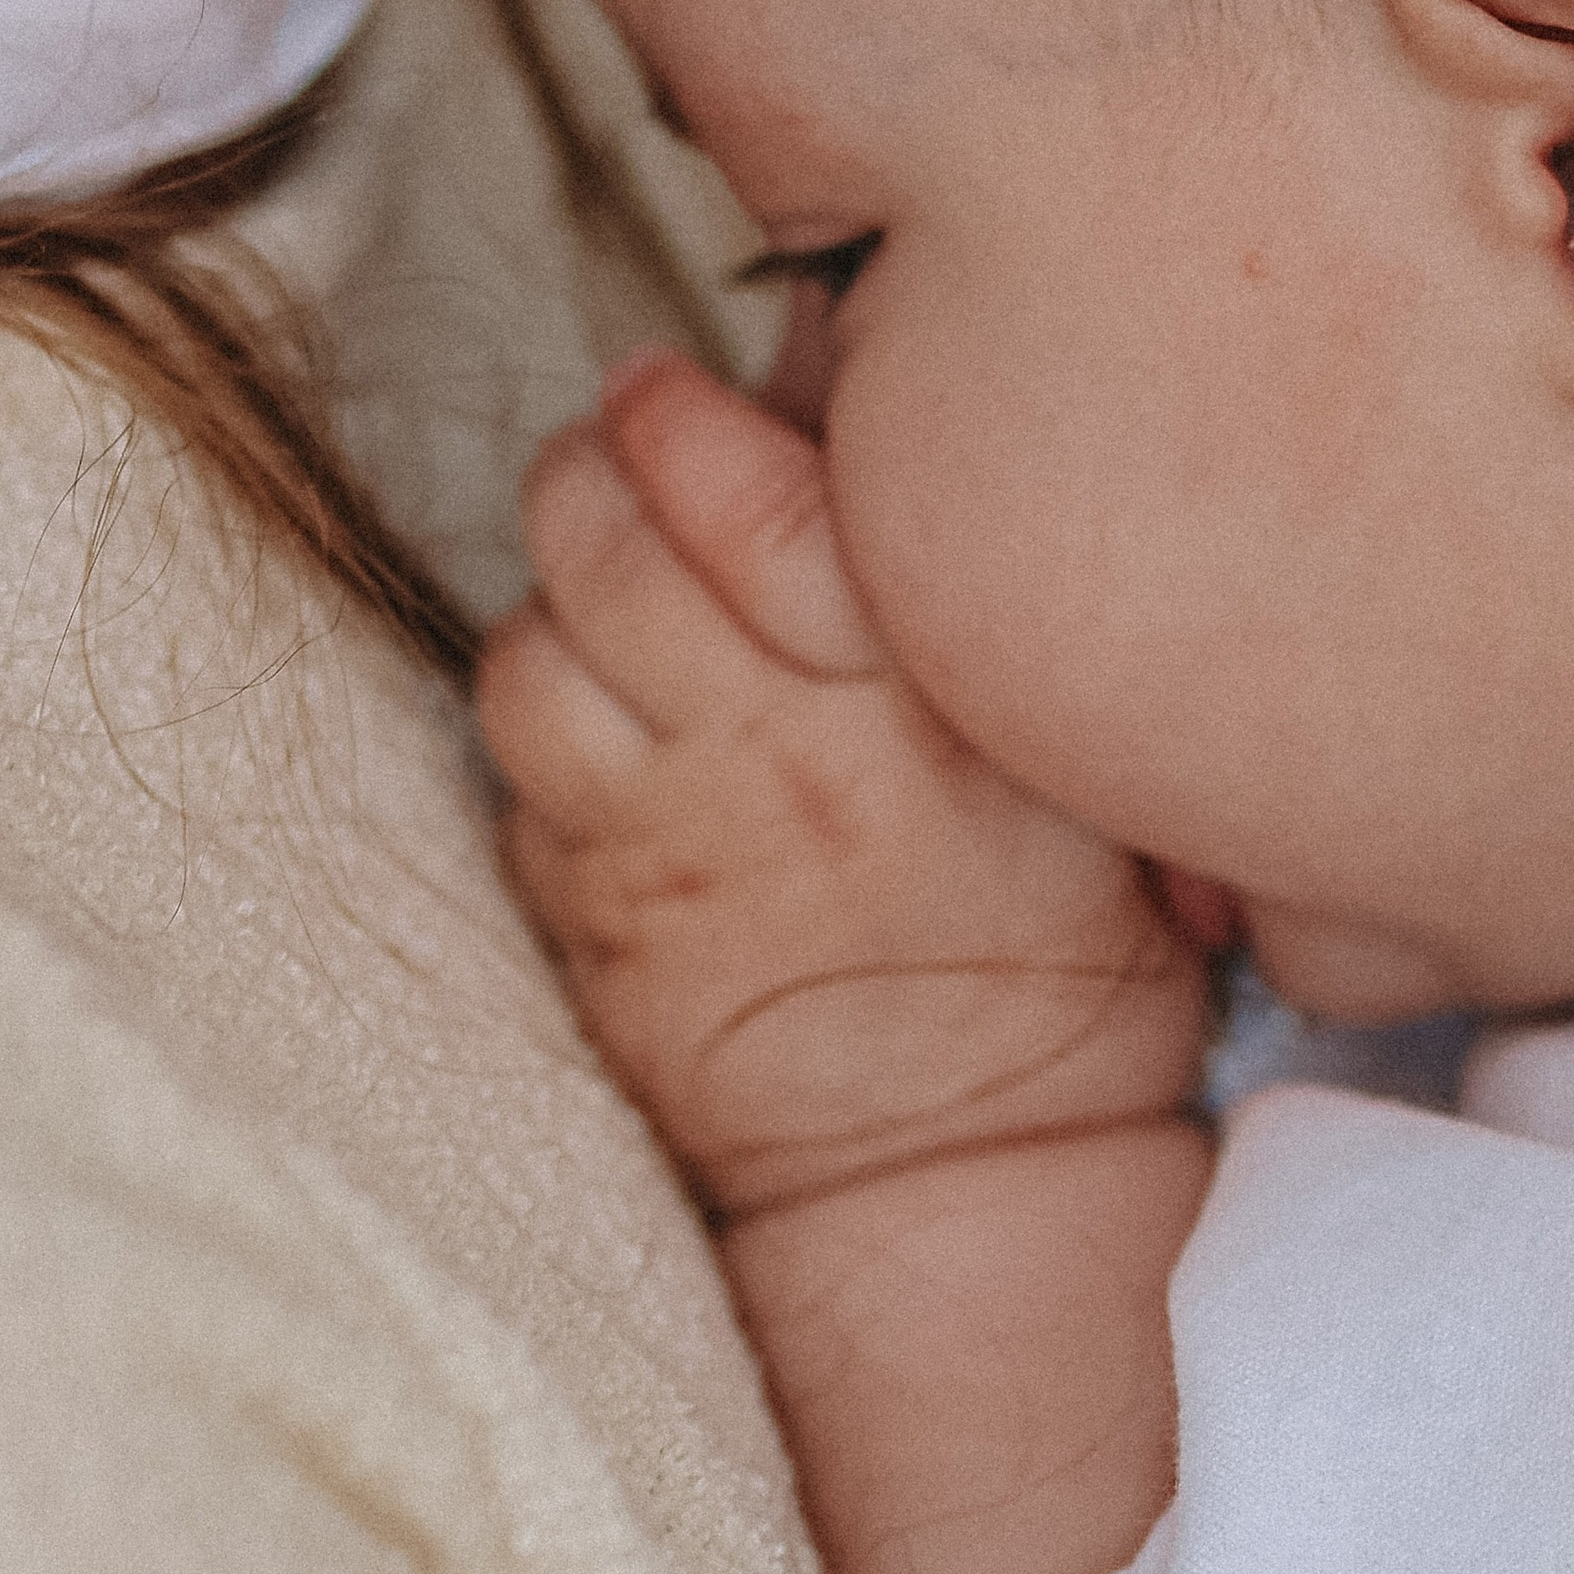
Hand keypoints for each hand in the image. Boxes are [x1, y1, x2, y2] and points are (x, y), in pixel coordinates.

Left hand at [478, 351, 1208, 1222]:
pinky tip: (609, 745)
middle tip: (619, 461)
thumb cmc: (1052, 952)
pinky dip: (543, 743)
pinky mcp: (588, 934)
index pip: (744, 496)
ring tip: (606, 606)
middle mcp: (769, 763)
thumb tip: (828, 385)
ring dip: (549, 607)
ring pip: (526, 658)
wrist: (971, 1188)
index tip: (671, 391)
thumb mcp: (1061, 754)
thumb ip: (942, 581)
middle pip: (601, 548)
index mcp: (909, 705)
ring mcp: (660, 854)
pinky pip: (513, 788)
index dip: (680, 417)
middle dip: (589, 472)